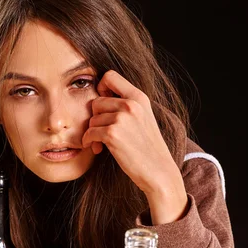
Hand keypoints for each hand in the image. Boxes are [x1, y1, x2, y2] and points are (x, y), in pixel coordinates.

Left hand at [82, 70, 187, 223]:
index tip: (102, 106)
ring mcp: (122, 118)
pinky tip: (96, 149)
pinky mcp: (113, 134)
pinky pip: (90, 132)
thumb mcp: (144, 119)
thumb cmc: (148, 149)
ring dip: (92, 132)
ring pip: (92, 118)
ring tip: (100, 144)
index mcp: (139, 97)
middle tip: (99, 133)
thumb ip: (127, 106)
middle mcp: (131, 104)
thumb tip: (100, 100)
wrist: (159, 172)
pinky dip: (88, 141)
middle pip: (96, 101)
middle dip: (95, 118)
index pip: (110, 76)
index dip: (100, 88)